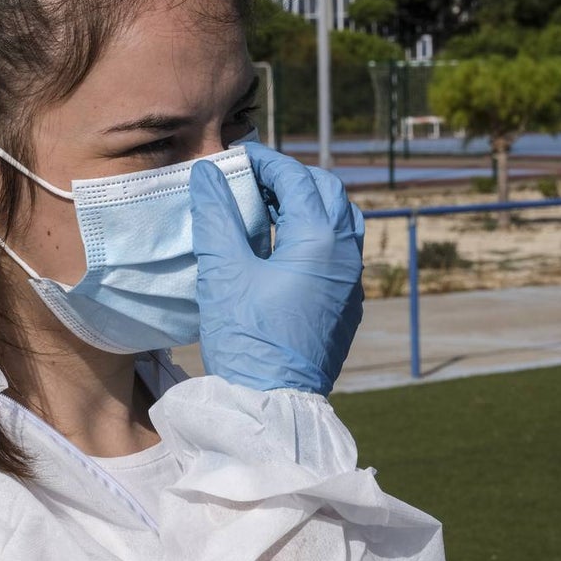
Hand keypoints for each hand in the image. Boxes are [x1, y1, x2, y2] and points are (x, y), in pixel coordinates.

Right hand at [189, 142, 364, 395]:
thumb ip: (217, 214)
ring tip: (269, 207)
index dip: (265, 162)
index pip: (296, 178)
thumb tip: (210, 173)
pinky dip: (316, 232)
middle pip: (327, 191)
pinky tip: (284, 247)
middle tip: (253, 180)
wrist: (274, 402)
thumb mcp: (224, 271)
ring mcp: (351, 281)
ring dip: (308, 204)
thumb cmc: (247, 336)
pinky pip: (340, 250)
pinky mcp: (346, 303)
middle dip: (291, 177)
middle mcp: (345, 253)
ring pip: (340, 220)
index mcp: (320, 238)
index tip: (237, 158)